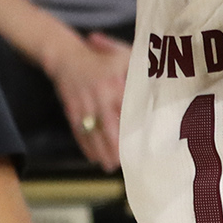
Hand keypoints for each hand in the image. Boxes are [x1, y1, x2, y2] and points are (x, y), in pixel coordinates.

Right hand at [43, 31, 129, 169]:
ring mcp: (83, 105)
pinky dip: (86, 147)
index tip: (140, 142)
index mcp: (113, 84)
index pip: (126, 111)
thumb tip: (157, 85)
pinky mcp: (71, 111)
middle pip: (108, 127)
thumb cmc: (99, 58)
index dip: (132, 128)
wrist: (65, 57)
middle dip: (115, 147)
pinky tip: (93, 158)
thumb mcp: (121, 57)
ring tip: (110, 166)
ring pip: (92, 133)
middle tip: (124, 162)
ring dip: (101, 151)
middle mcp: (98, 97)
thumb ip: (139, 70)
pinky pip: (79, 132)